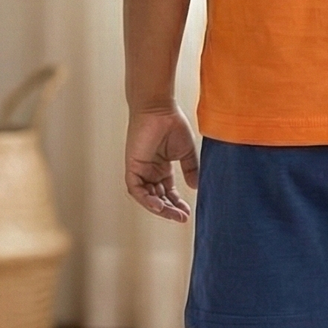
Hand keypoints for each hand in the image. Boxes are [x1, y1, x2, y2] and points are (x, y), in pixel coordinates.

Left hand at [124, 105, 199, 222]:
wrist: (160, 109)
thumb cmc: (172, 124)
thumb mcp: (186, 152)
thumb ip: (191, 169)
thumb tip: (195, 187)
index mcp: (161, 167)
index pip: (168, 192)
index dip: (177, 204)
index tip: (188, 213)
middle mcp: (149, 171)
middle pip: (158, 198)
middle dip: (170, 210)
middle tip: (182, 218)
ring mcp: (140, 170)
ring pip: (146, 197)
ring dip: (160, 208)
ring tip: (174, 215)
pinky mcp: (132, 167)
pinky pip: (136, 190)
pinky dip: (146, 199)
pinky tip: (159, 205)